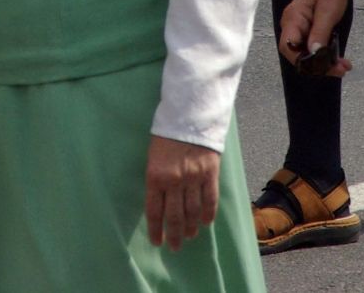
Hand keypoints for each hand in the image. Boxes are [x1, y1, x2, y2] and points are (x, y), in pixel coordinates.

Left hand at [144, 136, 220, 250]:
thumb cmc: (166, 136)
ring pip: (193, 211)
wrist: (190, 116)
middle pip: (175, 216)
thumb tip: (160, 203)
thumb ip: (156, 180)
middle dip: (174, 234)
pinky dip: (207, 213)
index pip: (154, 210)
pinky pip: (209, 199)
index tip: (157, 242)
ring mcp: (194, 178)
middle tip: (175, 247)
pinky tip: (205, 222)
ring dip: (191, 227)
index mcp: (155, 176)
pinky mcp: (210, 173)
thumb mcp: (153, 157)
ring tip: (189, 236)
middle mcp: (174, 181)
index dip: (156, 229)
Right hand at [276, 0, 352, 77]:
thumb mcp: (328, 11)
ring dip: (324, 63)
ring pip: (307, 54)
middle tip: (340, 70)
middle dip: (318, 66)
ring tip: (344, 66)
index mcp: (293, 19)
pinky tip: (339, 59)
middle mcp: (292, 27)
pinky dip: (326, 56)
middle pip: (298, 54)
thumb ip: (320, 32)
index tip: (322, 66)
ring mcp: (300, 30)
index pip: (288, 46)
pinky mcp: (308, 32)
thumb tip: (314, 53)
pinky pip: (313, 48)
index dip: (301, 60)